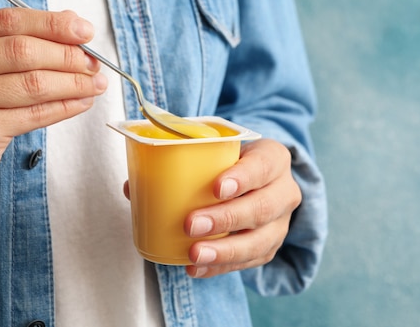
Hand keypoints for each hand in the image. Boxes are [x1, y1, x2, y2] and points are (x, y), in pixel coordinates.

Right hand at [0, 8, 106, 208]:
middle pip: (23, 50)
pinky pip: (35, 115)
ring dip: (75, 82)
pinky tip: (81, 102)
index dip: (51, 24)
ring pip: (34, 83)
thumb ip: (3, 44)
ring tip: (96, 83)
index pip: (5, 21)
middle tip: (93, 62)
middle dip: (68, 54)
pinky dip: (65, 107)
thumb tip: (68, 24)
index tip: (83, 29)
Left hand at [184, 138, 301, 277]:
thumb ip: (185, 162)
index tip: (215, 188)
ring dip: (224, 250)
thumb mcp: (219, 151)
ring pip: (259, 241)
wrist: (256, 181)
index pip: (263, 166)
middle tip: (191, 224)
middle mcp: (285, 191)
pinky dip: (221, 266)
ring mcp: (281, 223)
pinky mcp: (270, 247)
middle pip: (261, 207)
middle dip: (225, 219)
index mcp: (274, 159)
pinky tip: (197, 268)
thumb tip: (135, 185)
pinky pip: (249, 262)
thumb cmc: (231, 162)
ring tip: (194, 254)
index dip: (242, 178)